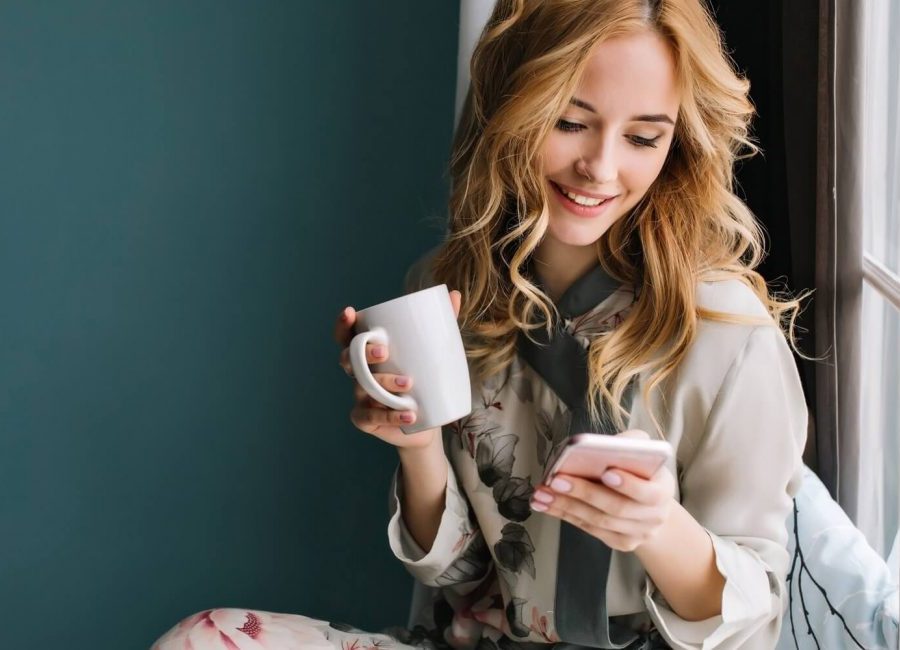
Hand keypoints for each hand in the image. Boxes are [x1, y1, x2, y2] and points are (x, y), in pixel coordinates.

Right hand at [334, 289, 461, 449]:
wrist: (428, 421)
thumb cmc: (424, 379)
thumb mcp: (433, 351)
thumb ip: (441, 323)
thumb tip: (454, 293)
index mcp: (369, 353)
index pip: (348, 336)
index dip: (343, 324)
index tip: (350, 312)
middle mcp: (359, 373)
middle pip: (349, 360)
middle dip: (363, 354)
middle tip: (385, 352)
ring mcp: (360, 397)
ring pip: (363, 387)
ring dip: (384, 384)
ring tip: (409, 385)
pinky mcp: (365, 420)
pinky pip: (370, 417)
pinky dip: (390, 415)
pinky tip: (409, 414)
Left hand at [529, 430, 675, 551]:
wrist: (651, 506)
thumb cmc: (642, 471)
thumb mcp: (644, 452)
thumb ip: (631, 443)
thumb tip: (605, 444)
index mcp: (663, 491)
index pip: (648, 492)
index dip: (628, 483)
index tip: (606, 472)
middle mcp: (654, 517)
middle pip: (616, 508)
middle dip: (584, 493)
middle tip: (557, 480)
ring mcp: (637, 533)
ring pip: (598, 521)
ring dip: (565, 506)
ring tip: (542, 493)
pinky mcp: (620, 542)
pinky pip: (588, 529)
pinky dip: (564, 515)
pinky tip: (545, 503)